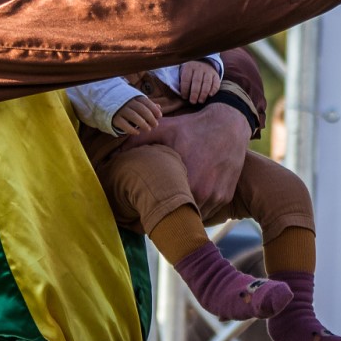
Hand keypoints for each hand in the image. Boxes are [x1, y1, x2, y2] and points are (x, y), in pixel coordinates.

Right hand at [112, 95, 160, 133]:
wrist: (105, 105)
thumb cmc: (126, 105)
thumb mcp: (136, 103)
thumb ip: (147, 105)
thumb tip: (159, 107)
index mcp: (133, 97)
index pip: (146, 102)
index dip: (154, 109)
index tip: (160, 116)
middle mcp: (127, 103)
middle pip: (141, 109)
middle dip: (150, 117)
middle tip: (155, 125)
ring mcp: (120, 110)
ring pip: (133, 116)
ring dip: (143, 123)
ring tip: (148, 129)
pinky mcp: (114, 119)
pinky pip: (123, 124)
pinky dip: (131, 129)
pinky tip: (137, 133)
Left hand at [128, 104, 246, 211]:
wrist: (229, 124)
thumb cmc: (193, 127)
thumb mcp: (164, 128)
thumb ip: (136, 141)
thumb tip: (112, 155)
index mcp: (182, 178)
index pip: (161, 209)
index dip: (151, 210)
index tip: (145, 209)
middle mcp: (200, 192)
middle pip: (177, 216)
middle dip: (167, 215)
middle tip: (157, 209)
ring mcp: (215, 196)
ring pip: (194, 216)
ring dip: (185, 212)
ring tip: (174, 204)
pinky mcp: (225, 196)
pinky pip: (208, 212)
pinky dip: (199, 207)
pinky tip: (191, 197)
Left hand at [179, 59, 219, 104]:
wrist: (203, 64)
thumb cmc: (191, 75)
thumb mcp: (185, 75)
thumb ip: (183, 84)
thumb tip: (184, 96)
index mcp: (189, 67)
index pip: (186, 79)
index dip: (185, 89)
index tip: (184, 97)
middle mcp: (199, 68)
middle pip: (197, 81)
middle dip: (194, 93)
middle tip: (193, 101)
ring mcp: (209, 71)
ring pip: (207, 82)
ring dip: (203, 93)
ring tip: (200, 101)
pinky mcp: (216, 75)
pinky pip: (216, 83)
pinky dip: (213, 89)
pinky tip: (210, 95)